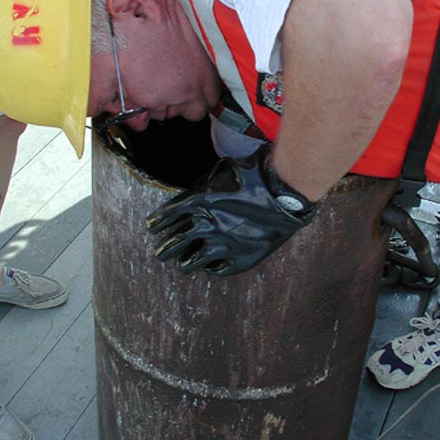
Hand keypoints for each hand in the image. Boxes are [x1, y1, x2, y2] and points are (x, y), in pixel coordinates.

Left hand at [146, 145, 317, 275]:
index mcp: (200, 201)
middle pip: (175, 242)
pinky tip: (209, 268)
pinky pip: (218, 269)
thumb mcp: (225, 170)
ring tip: (181, 265)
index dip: (158, 223)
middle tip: (160, 253)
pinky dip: (211, 269)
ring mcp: (224, 244)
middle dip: (165, 248)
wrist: (287, 192)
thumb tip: (197, 190)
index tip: (151, 228)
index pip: (168, 215)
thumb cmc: (258, 174)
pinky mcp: (241, 257)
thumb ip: (207, 183)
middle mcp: (208, 224)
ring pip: (192, 261)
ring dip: (184, 263)